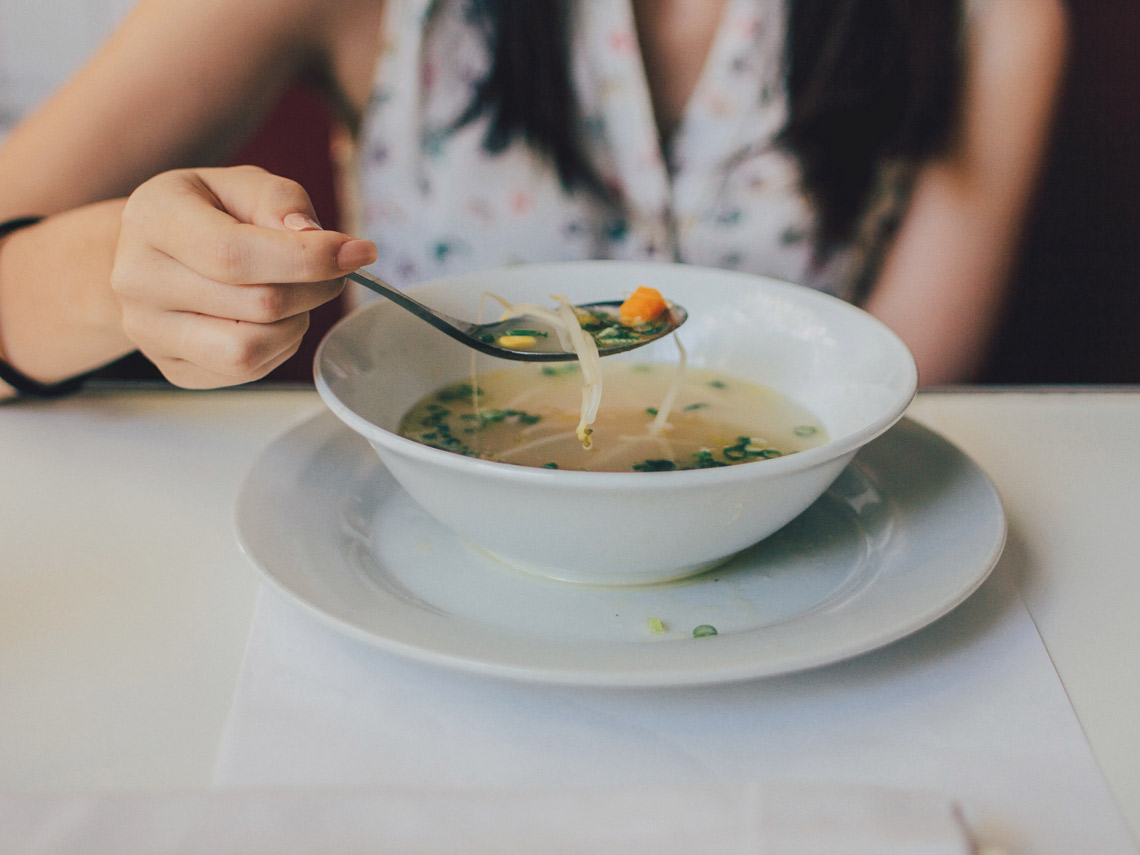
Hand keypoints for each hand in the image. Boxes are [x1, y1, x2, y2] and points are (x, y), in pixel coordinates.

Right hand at [111, 165, 376, 387]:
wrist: (149, 253)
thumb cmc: (205, 213)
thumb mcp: (239, 184)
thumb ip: (279, 201)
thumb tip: (313, 237)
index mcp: (154, 220)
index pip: (235, 254)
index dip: (307, 259)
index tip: (357, 252)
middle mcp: (139, 280)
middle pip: (256, 305)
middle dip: (315, 288)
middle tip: (332, 271)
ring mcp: (150, 331)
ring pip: (250, 350)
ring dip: (295, 323)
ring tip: (296, 296)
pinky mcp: (172, 367)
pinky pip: (245, 372)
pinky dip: (277, 347)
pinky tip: (273, 320)